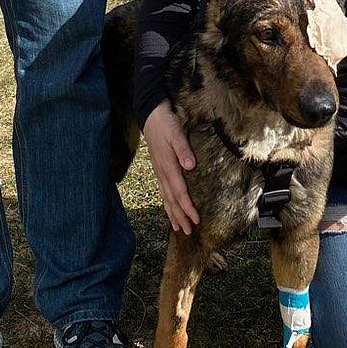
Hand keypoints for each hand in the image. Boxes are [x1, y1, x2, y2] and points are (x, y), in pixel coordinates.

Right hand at [143, 101, 199, 234]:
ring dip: (172, 213)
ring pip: (166, 198)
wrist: (150, 115)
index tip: (196, 220)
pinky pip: (163, 191)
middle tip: (189, 232)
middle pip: (172, 200)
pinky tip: (169, 208)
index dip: (188, 207)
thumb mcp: (176, 132)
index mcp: (168, 166)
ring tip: (179, 227)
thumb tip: (191, 166)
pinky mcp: (158, 169)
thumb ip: (183, 149)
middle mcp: (162, 172)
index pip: (179, 192)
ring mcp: (159, 172)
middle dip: (180, 216)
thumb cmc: (165, 123)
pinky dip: (167, 203)